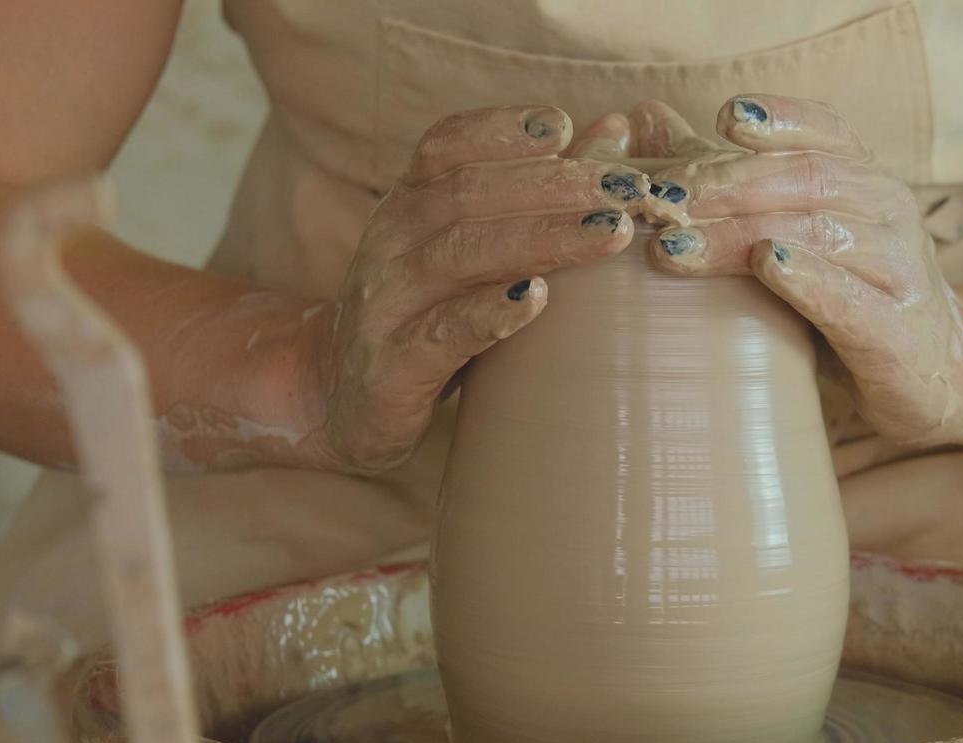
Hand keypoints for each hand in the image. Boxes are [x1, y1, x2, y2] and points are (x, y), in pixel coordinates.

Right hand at [303, 105, 647, 472]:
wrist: (335, 397)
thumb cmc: (426, 314)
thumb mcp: (470, 247)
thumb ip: (535, 194)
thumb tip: (615, 132)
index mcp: (408, 204)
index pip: (447, 146)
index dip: (501, 130)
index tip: (563, 125)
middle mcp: (392, 241)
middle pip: (469, 194)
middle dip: (554, 185)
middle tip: (627, 189)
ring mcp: (387, 302)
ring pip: (463, 254)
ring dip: (543, 238)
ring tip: (609, 232)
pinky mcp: (394, 365)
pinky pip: (444, 332)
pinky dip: (491, 312)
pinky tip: (538, 298)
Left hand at [641, 95, 962, 450]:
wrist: (937, 382)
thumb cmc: (849, 302)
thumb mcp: (793, 236)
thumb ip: (727, 182)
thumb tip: (648, 119)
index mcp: (867, 182)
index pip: (825, 132)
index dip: (778, 119)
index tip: (721, 117)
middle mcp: (890, 213)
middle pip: (805, 179)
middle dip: (725, 184)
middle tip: (659, 201)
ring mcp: (900, 271)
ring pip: (818, 232)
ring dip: (740, 235)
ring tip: (676, 244)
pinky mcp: (898, 334)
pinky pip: (850, 298)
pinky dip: (807, 277)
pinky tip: (767, 264)